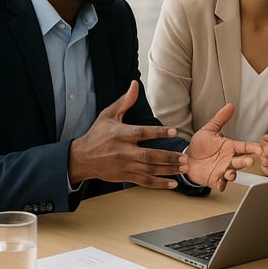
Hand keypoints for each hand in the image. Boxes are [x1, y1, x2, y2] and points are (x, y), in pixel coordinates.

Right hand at [69, 81, 187, 188]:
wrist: (82, 158)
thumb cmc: (97, 134)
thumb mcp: (108, 115)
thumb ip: (125, 101)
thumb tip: (135, 84)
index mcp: (120, 134)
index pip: (141, 133)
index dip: (158, 132)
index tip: (173, 131)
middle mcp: (123, 151)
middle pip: (149, 156)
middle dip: (168, 157)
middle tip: (185, 157)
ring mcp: (125, 166)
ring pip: (150, 170)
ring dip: (168, 170)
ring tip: (184, 168)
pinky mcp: (125, 176)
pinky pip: (144, 181)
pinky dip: (159, 184)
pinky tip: (172, 183)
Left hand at [186, 103, 262, 191]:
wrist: (186, 160)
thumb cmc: (200, 146)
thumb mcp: (209, 130)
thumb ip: (220, 119)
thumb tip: (230, 106)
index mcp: (230, 148)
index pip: (245, 147)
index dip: (253, 148)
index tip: (260, 149)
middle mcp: (229, 160)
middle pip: (241, 161)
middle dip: (246, 161)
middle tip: (249, 161)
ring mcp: (223, 170)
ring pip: (232, 173)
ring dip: (233, 174)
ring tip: (231, 173)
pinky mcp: (215, 180)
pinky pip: (220, 184)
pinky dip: (221, 185)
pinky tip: (221, 184)